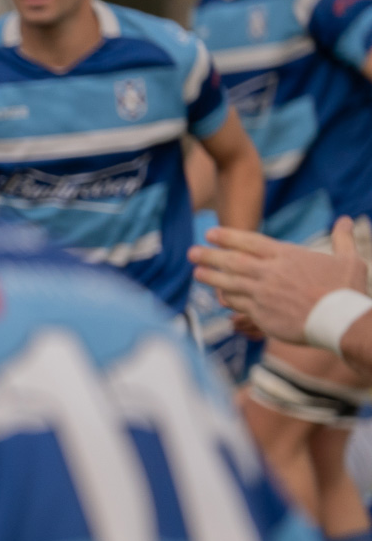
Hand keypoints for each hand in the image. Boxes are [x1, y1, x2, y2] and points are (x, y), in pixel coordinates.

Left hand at [190, 218, 365, 346]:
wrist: (339, 320)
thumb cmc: (346, 290)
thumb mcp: (349, 259)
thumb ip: (342, 239)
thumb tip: (345, 220)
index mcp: (287, 256)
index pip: (250, 242)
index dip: (228, 236)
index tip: (211, 233)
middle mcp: (270, 273)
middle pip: (232, 261)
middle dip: (209, 255)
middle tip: (191, 252)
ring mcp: (262, 294)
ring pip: (229, 283)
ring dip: (211, 277)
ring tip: (197, 273)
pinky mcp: (260, 314)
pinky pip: (237, 304)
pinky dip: (226, 299)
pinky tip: (219, 297)